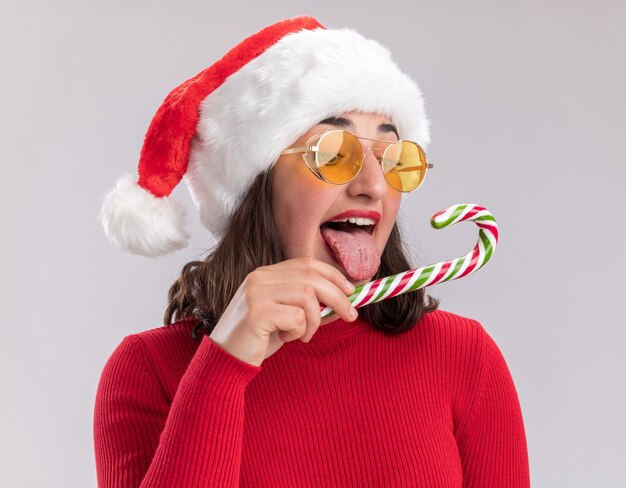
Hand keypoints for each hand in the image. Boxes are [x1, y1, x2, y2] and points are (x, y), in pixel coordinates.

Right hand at [208, 257, 356, 366]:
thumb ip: (307, 304)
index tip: (350, 291)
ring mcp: (256, 294)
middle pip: (311, 277)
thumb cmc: (258, 338)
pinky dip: (300, 331)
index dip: (333, 275)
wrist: (226, 359)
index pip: (307, 263)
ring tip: (303, 335)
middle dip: (338, 297)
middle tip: (350, 316)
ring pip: (307, 296)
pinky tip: (286, 339)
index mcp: (266, 274)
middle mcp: (259, 278)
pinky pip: (297, 317)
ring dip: (315, 320)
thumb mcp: (285, 315)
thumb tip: (344, 301)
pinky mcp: (256, 314)